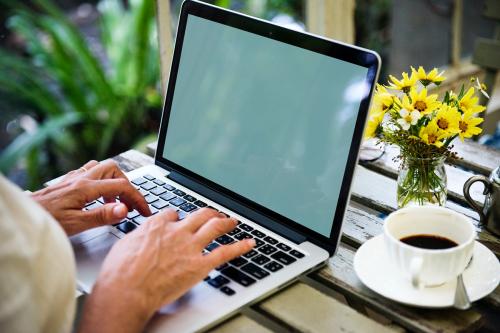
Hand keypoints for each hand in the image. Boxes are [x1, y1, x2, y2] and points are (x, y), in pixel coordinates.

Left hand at [31, 160, 150, 234]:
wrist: (23, 216)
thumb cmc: (45, 222)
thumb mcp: (76, 224)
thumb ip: (102, 216)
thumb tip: (125, 209)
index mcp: (86, 188)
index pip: (121, 187)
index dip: (137, 199)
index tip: (144, 210)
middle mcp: (80, 178)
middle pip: (114, 169)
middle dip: (127, 185)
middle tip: (130, 204)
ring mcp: (73, 178)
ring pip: (102, 168)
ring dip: (113, 181)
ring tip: (115, 201)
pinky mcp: (66, 182)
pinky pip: (90, 173)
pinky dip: (100, 182)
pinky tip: (97, 197)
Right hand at [78, 208, 254, 332]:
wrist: (127, 290)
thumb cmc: (120, 273)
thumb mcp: (124, 245)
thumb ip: (139, 237)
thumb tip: (142, 237)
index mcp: (157, 225)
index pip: (174, 214)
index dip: (179, 217)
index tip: (181, 220)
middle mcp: (177, 232)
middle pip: (199, 215)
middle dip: (208, 213)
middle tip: (214, 214)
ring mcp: (190, 247)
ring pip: (214, 227)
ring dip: (226, 222)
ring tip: (233, 221)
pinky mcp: (200, 265)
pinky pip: (225, 252)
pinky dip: (240, 247)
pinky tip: (249, 244)